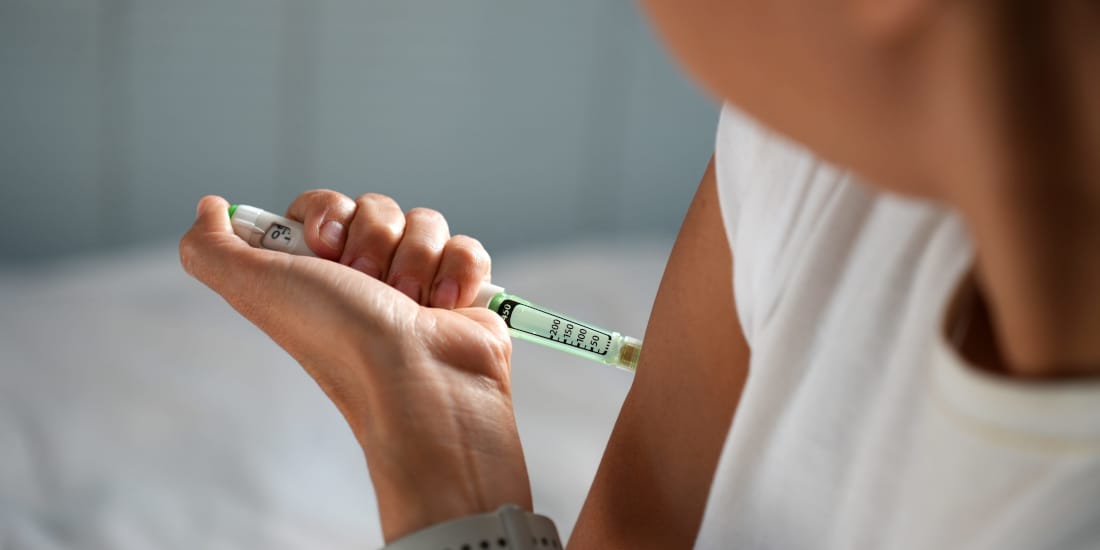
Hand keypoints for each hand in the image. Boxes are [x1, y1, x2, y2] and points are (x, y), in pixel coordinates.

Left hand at [180, 192, 531, 541]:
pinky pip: (466, 247)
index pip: (324, 207)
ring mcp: (417, 284)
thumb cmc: (339, 341)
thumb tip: (208, 207)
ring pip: (425, 223)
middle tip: (368, 283)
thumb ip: (211, 248)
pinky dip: (459, 272)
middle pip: (376, 208)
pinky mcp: (462, 291)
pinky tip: (447, 307)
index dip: (327, 214)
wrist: (417, 381)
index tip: (323, 245)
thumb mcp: (256, 288)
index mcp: (317, 275)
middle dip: (374, 239)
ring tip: (411, 304)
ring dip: (417, 259)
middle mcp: (365, 278)